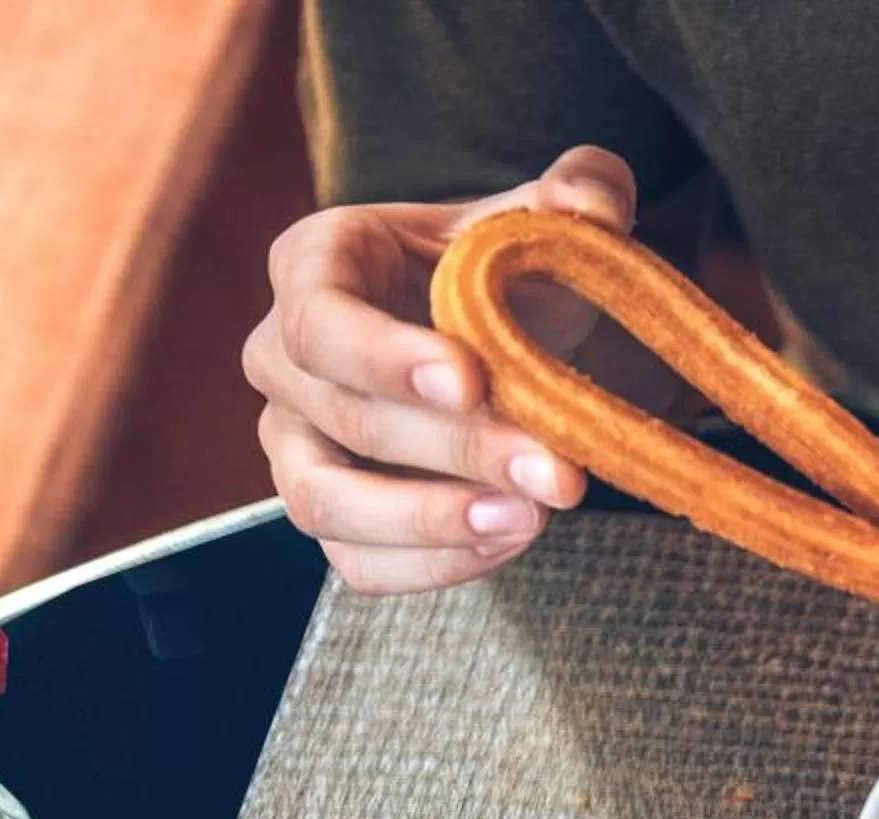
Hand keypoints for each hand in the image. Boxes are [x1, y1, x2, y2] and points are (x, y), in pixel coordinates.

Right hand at [246, 146, 635, 593]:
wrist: (505, 333)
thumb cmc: (506, 268)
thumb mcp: (545, 219)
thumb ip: (580, 193)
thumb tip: (596, 206)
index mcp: (315, 265)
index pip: (320, 320)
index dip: (386, 356)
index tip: (471, 379)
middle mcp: (283, 359)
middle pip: (343, 419)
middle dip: (455, 451)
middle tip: (557, 473)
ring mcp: (297, 444)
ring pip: (325, 504)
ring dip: (431, 522)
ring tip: (531, 520)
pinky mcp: (334, 515)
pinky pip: (356, 564)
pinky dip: (432, 565)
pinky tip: (509, 539)